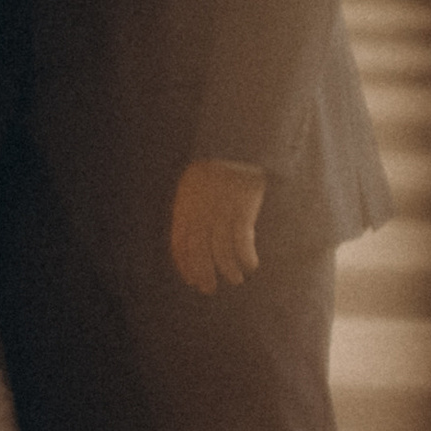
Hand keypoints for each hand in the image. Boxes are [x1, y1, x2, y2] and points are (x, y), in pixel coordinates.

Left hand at [170, 158, 267, 294]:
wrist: (239, 142)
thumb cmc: (219, 163)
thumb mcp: (195, 183)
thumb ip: (192, 207)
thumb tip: (194, 236)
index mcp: (185, 205)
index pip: (179, 244)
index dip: (185, 265)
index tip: (192, 279)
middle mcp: (200, 211)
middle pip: (198, 252)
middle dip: (203, 274)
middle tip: (209, 289)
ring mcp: (222, 211)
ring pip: (220, 251)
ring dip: (228, 270)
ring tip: (235, 278)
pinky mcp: (243, 209)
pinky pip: (242, 241)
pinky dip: (246, 257)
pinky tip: (251, 265)